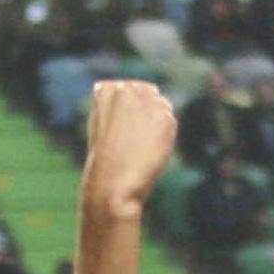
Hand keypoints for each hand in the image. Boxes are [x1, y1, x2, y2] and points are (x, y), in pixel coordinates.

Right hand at [81, 77, 176, 215]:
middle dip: (145, 113)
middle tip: (132, 141)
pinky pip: (170, 121)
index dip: (129, 111)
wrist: (112, 184)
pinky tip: (149, 150)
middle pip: (148, 93)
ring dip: (156, 123)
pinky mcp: (163, 115)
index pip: (129, 88)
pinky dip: (164, 136)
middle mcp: (124, 89)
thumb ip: (120, 106)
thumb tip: (152, 94)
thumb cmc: (105, 162)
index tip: (120, 131)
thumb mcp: (103, 126)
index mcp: (105, 89)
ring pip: (162, 106)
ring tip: (138, 146)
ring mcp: (144, 100)